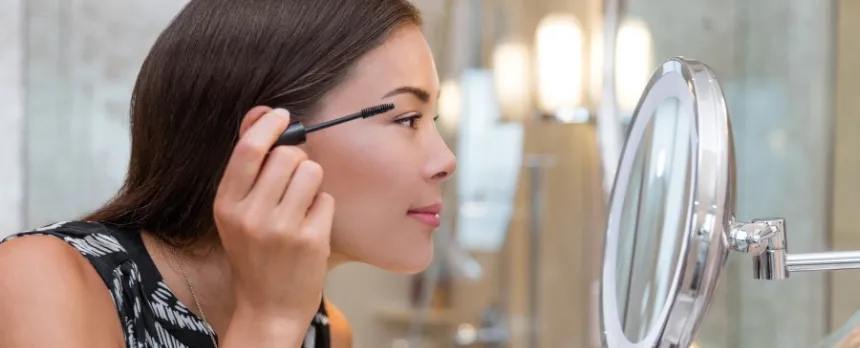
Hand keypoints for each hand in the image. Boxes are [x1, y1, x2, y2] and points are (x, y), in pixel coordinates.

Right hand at [213, 106, 333, 323]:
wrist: (268, 307)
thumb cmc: (254, 254)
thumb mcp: (237, 211)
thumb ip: (248, 164)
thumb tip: (259, 112)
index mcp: (227, 204)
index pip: (249, 149)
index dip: (269, 125)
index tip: (282, 116)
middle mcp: (251, 215)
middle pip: (288, 155)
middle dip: (297, 160)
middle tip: (293, 180)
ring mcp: (282, 229)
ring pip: (312, 172)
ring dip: (313, 182)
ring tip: (301, 204)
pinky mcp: (310, 240)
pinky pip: (327, 199)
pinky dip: (322, 208)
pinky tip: (310, 227)